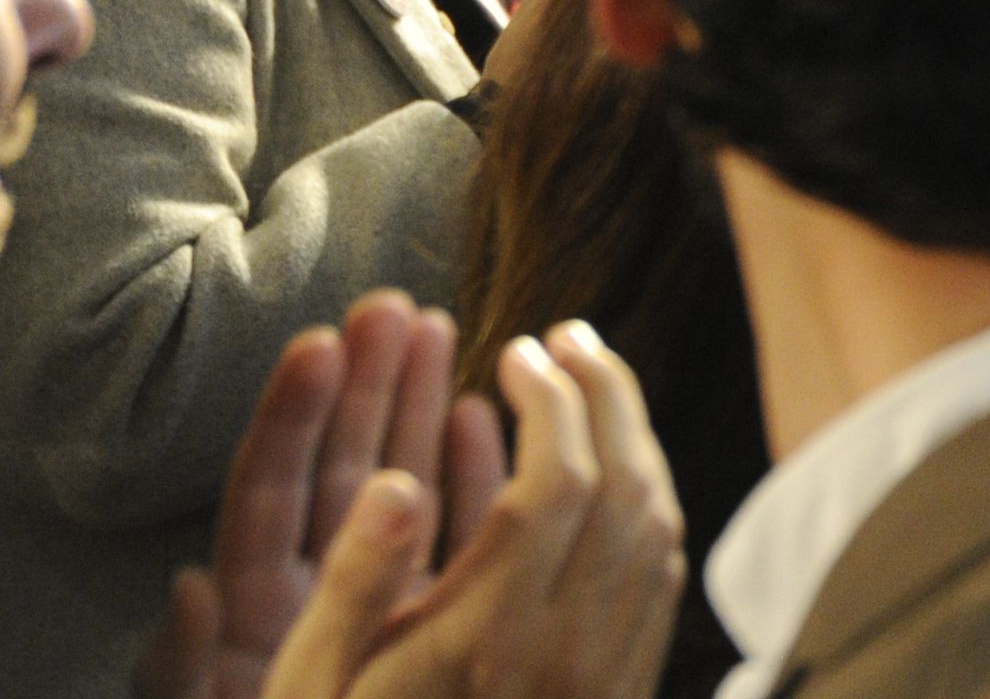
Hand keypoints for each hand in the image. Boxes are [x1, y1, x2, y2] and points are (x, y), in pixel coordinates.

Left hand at [137, 294, 477, 698]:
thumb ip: (194, 671)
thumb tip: (190, 586)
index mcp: (250, 626)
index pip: (268, 497)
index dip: (292, 418)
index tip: (321, 341)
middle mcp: (306, 605)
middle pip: (333, 474)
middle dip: (366, 386)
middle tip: (394, 306)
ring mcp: (367, 611)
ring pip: (392, 491)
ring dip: (415, 410)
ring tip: (445, 331)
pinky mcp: (421, 631)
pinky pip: (442, 537)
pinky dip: (459, 475)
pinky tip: (476, 423)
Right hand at [260, 326, 684, 698]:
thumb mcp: (315, 687)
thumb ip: (356, 583)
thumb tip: (400, 479)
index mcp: (487, 642)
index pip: (554, 486)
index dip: (549, 403)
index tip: (517, 353)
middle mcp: (565, 653)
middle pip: (624, 489)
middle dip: (604, 397)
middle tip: (569, 339)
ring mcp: (605, 675)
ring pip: (657, 526)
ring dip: (633, 440)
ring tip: (595, 383)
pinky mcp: (622, 691)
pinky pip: (660, 576)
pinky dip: (647, 503)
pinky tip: (616, 475)